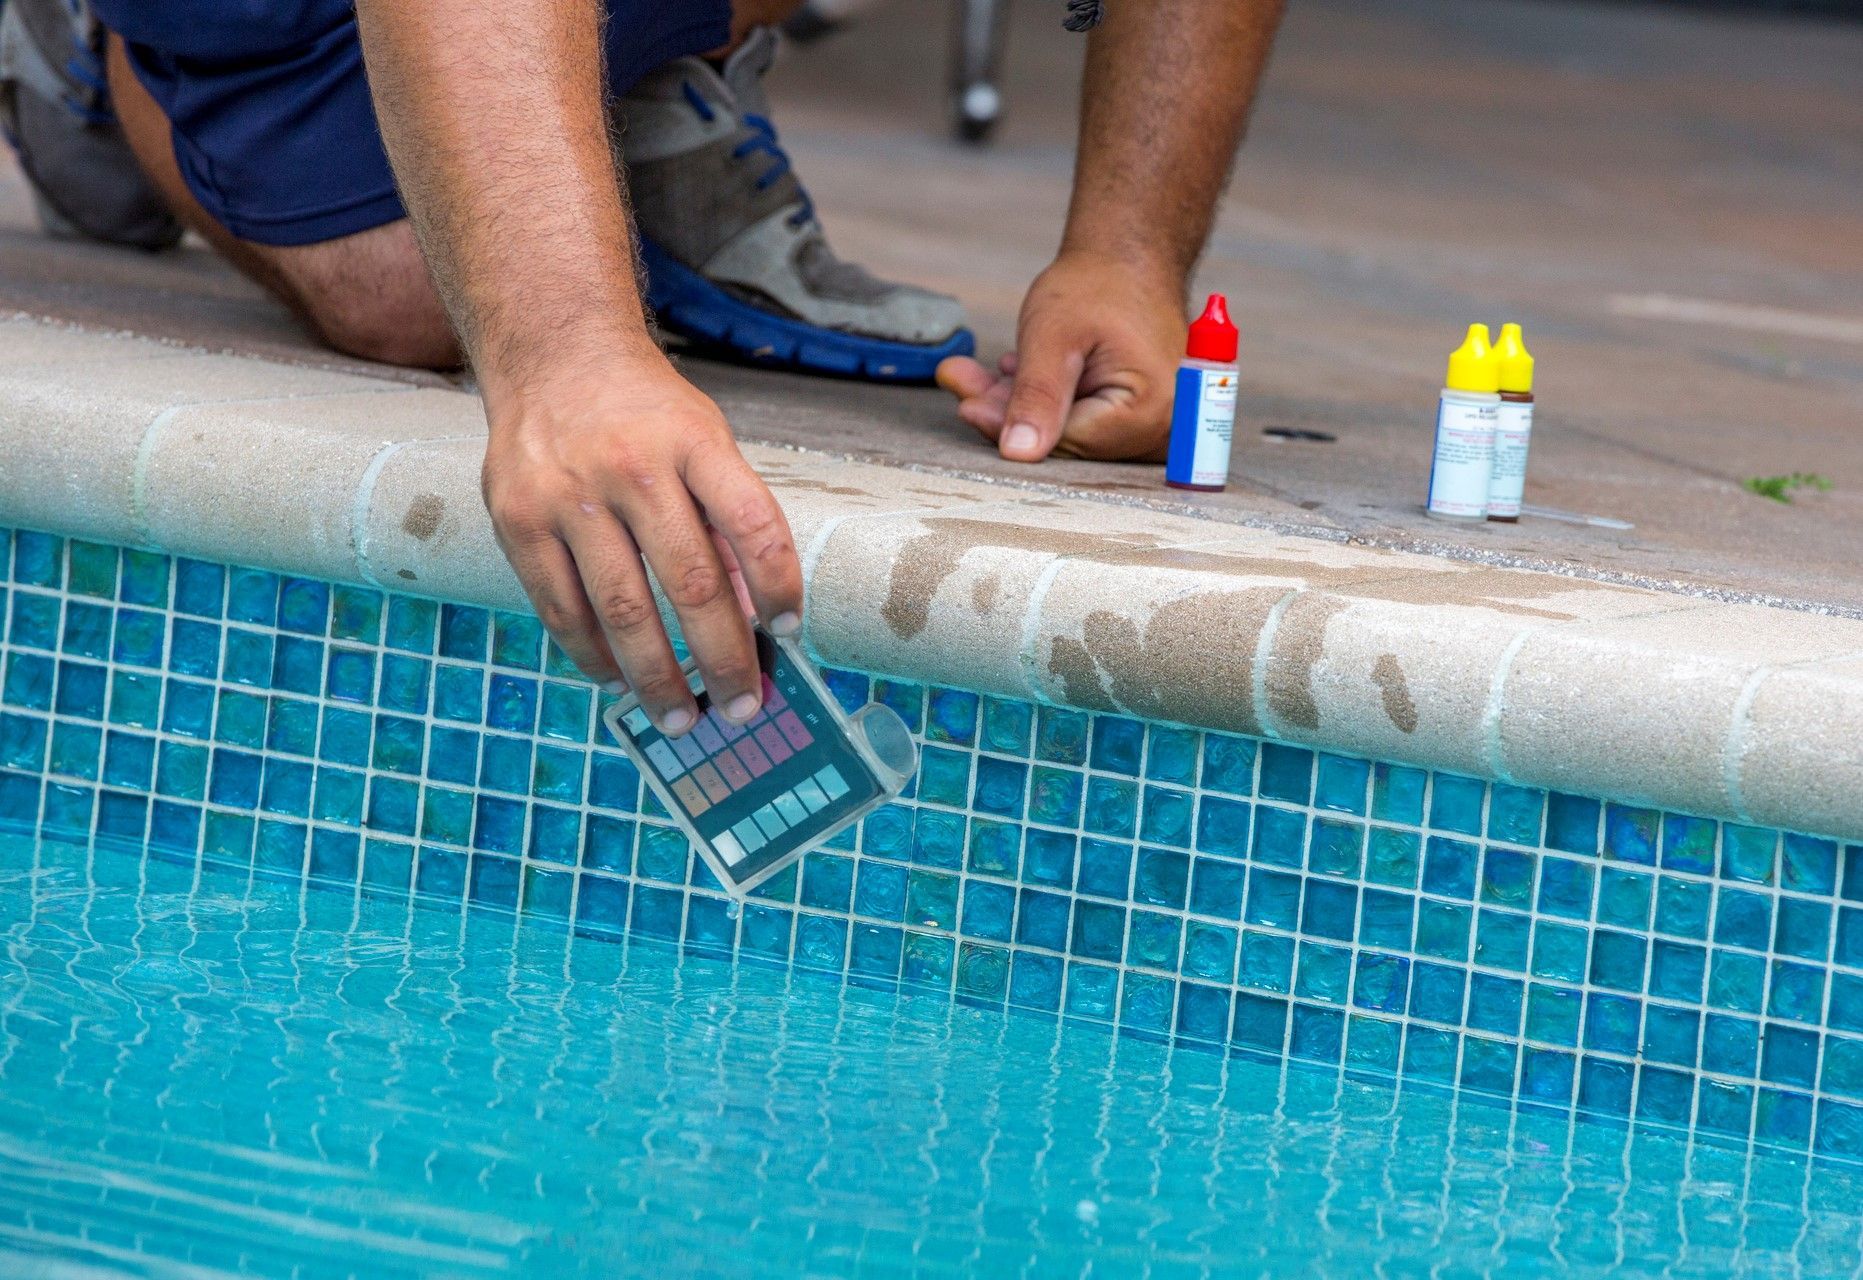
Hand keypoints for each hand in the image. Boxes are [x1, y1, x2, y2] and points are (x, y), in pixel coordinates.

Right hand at [480, 353, 802, 734]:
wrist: (553, 354)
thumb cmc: (646, 412)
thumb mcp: (704, 438)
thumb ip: (726, 517)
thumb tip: (750, 617)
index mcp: (693, 442)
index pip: (752, 523)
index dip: (777, 585)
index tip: (790, 630)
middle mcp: (632, 466)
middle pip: (691, 583)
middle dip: (722, 658)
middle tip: (742, 706)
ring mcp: (568, 494)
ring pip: (622, 610)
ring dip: (657, 677)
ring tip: (682, 717)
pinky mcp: (518, 519)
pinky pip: (561, 608)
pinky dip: (593, 655)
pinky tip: (618, 679)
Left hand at [936, 251, 1186, 462]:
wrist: (1130, 255)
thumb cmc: (1099, 284)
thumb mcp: (1054, 335)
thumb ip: (1036, 396)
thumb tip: (1018, 453)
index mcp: (1147, 410)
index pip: (1066, 442)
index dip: (1012, 426)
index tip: (968, 407)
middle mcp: (1159, 425)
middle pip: (1067, 438)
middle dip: (1010, 412)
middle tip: (961, 382)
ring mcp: (1152, 420)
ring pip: (1068, 428)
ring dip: (1020, 402)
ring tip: (978, 373)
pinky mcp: (1136, 413)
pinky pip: (1081, 417)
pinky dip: (1044, 397)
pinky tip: (1013, 371)